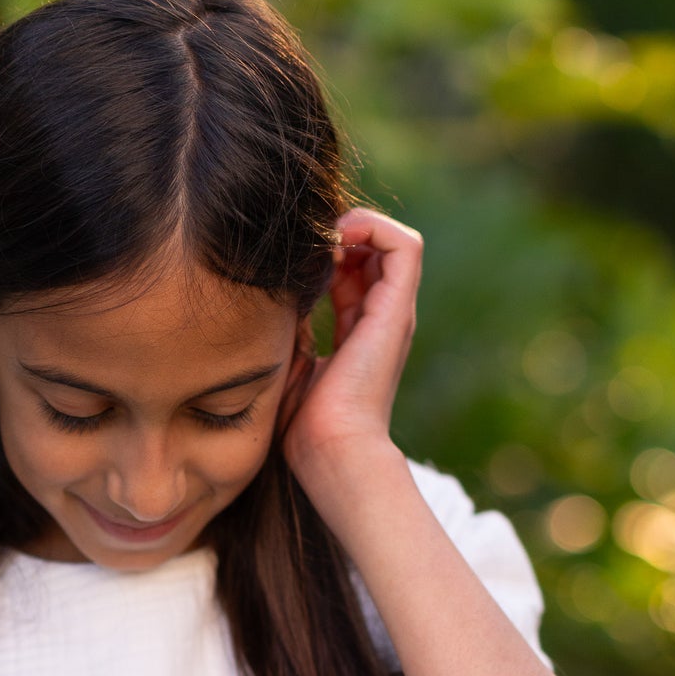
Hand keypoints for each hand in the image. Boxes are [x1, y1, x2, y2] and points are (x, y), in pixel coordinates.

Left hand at [278, 207, 422, 480]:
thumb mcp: (290, 360)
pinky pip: (403, 246)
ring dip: (355, 225)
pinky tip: (334, 241)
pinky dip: (372, 228)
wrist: (331, 450)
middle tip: (302, 244)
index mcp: (358, 333)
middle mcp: (381, 319)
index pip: (350, 273)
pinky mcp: (396, 311)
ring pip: (391, 241)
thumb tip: (271, 296)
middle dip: (338, 234)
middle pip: (372, 251)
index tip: (290, 260)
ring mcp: (393, 314)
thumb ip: (291, 325)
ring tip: (321, 238)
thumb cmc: (304, 424)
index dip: (323, 253)